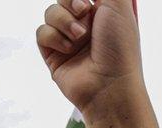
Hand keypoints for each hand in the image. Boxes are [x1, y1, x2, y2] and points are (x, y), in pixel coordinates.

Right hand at [36, 0, 144, 116]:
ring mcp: (67, 39)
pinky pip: (42, 32)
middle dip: (71, 1)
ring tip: (80, 37)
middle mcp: (84, 24)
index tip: (83, 1)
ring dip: (64, 21)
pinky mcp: (53, 55)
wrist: (109, 86)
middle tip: (84, 10)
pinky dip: (54, 38)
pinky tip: (69, 49)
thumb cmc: (120, 49)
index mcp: (102, 12)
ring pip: (50, 12)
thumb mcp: (119, 6)